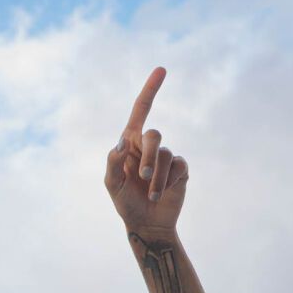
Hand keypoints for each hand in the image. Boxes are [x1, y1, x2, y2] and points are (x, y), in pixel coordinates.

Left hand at [103, 67, 188, 231]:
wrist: (146, 223)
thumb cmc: (126, 202)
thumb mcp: (112, 184)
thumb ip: (113, 161)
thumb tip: (122, 142)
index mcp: (130, 142)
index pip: (141, 110)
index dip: (151, 90)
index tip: (162, 69)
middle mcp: (149, 146)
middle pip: (154, 135)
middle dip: (148, 157)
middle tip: (142, 177)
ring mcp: (166, 157)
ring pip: (166, 156)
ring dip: (156, 179)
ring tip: (151, 195)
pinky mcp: (180, 169)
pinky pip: (178, 166)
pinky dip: (169, 181)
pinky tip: (165, 192)